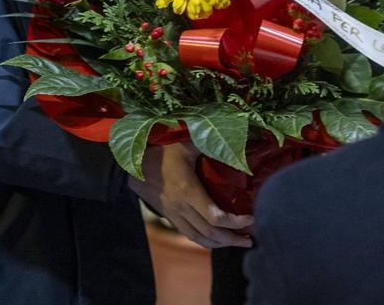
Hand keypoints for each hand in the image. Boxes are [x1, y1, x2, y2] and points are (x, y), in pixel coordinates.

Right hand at [128, 142, 253, 248]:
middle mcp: (181, 207)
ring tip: (238, 242)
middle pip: (210, 233)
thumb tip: (232, 138)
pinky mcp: (170, 216)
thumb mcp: (185, 143)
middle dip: (233, 239)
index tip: (251, 217)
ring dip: (221, 244)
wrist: (132, 165)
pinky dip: (206, 241)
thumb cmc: (161, 151)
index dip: (235, 222)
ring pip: (199, 239)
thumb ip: (208, 142)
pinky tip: (218, 239)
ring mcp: (174, 214)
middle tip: (251, 238)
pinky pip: (190, 235)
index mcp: (187, 190)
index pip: (214, 217)